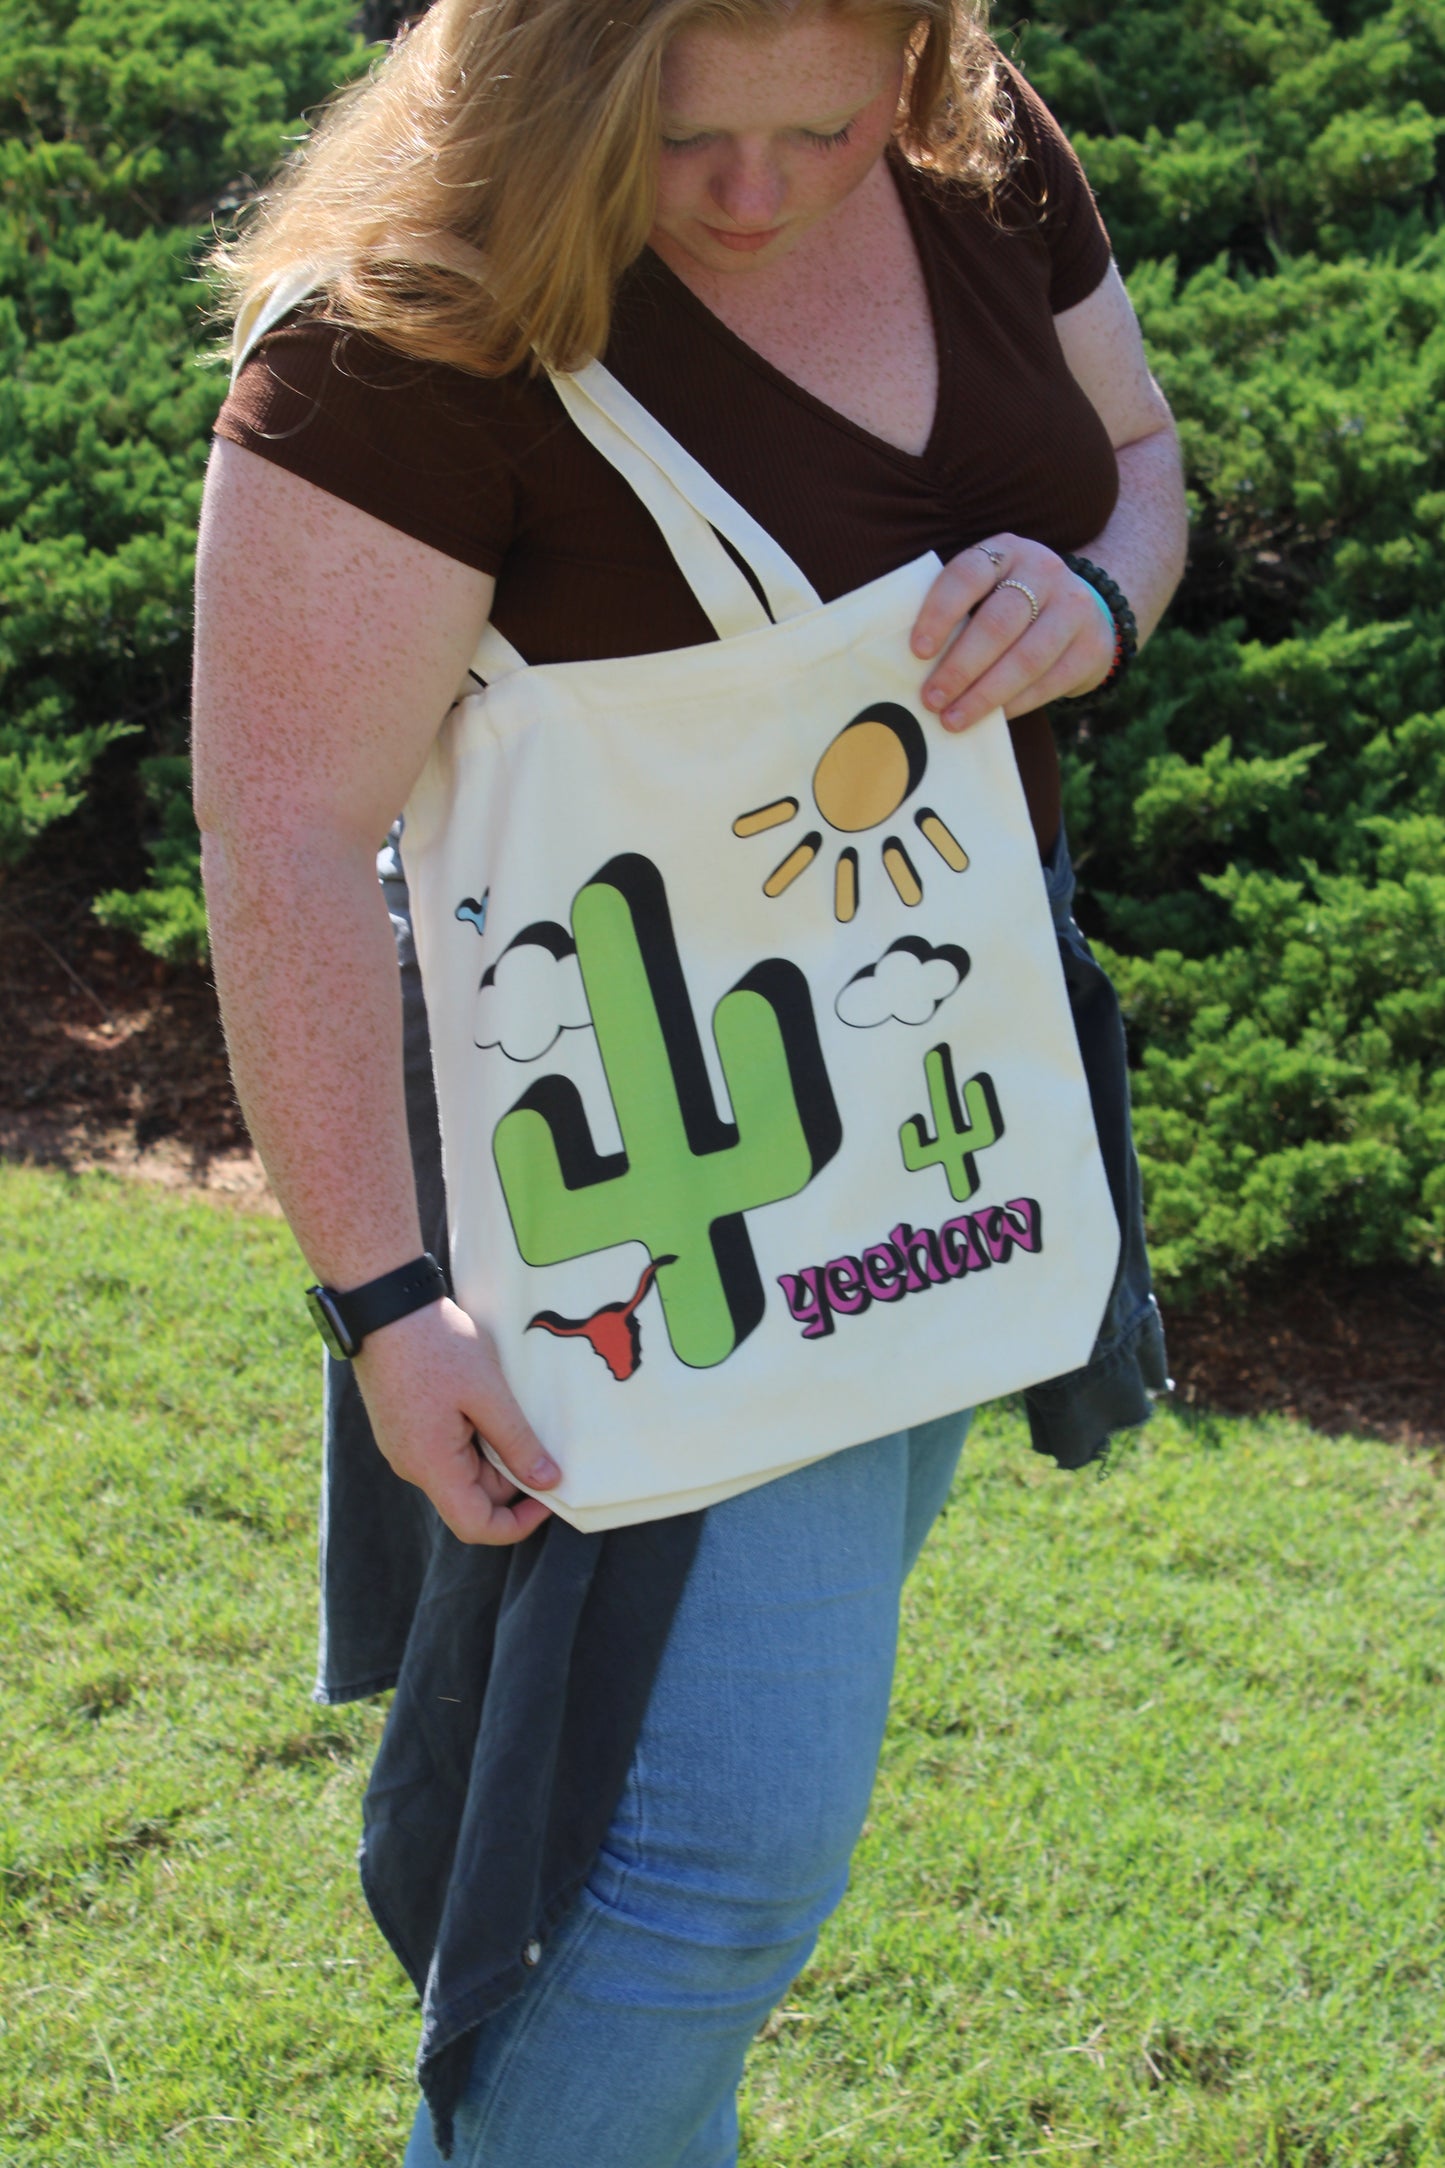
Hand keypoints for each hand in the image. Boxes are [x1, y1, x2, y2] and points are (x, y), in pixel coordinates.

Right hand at [353, 1296, 558, 1544]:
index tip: (550, 1498)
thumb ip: (517, 1442)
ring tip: (511, 1409)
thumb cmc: (435, 1345)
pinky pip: (446, 1447)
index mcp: (431, 1466)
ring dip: (492, 1450)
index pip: (475, 1526)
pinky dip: (473, 1434)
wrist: (383, 1304)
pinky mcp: (403, 1426)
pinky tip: (488, 1401)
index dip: (517, 1525)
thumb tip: (548, 1482)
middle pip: (471, 1495)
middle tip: (542, 1437)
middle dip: (510, 1476)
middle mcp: (412, 1465)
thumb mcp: (488, 1392)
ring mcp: (404, 1445)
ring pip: (461, 1469)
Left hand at [910, 534, 1115, 731]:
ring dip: (985, 695)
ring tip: (953, 720)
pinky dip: (1016, 704)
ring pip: (1026, 658)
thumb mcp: (987, 591)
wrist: (1083, 611)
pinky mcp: (1093, 645)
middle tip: (931, 700)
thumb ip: (957, 613)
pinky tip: (992, 719)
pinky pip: (1050, 682)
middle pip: (999, 623)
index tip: (918, 651)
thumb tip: (911, 666)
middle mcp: (1044, 571)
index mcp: (1005, 552)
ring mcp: (1074, 606)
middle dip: (960, 667)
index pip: (968, 575)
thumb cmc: (1011, 606)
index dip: (940, 613)